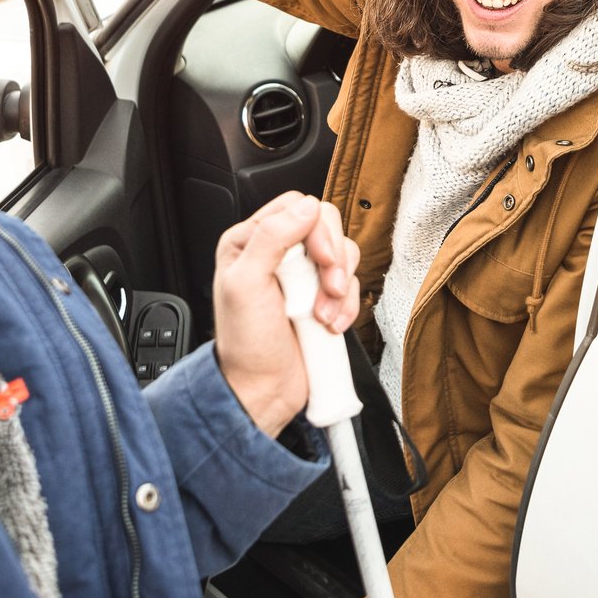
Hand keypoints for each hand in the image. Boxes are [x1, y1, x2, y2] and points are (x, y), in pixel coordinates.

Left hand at [212, 192, 361, 434]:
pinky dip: (347, 306)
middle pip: (326, 226)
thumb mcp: (246, 285)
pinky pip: (352, 284)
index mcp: (250, 242)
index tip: (319, 260)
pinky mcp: (324, 296)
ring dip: (340, 288)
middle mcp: (278, 253)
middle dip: (333, 260)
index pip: (295, 208)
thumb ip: (271, 238)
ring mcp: (303, 276)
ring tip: (321, 315)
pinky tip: (329, 324)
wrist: (264, 389)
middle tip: (327, 288)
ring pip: (343, 255)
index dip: (315, 230)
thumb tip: (305, 207)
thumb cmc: (245, 344)